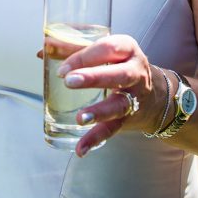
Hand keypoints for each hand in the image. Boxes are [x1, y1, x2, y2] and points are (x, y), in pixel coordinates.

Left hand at [55, 33, 159, 155]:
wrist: (154, 94)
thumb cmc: (120, 65)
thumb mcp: (104, 52)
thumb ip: (74, 48)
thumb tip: (43, 51)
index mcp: (126, 49)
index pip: (108, 48)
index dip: (84, 56)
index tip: (62, 69)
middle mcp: (135, 71)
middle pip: (119, 74)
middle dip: (94, 77)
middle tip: (69, 81)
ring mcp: (135, 97)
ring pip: (120, 105)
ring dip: (100, 112)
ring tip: (81, 119)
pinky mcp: (129, 118)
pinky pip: (114, 129)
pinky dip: (96, 139)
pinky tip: (81, 149)